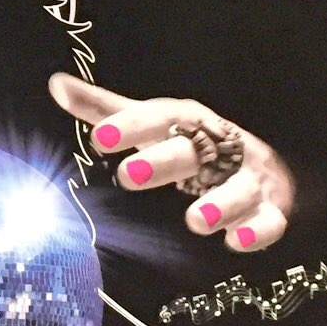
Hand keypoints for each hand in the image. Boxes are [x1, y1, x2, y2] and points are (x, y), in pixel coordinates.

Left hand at [50, 72, 293, 252]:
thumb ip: (107, 110)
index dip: (130, 127)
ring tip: (194, 220)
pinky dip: (256, 230)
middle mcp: (220, 145)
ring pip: (237, 187)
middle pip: (193, 151)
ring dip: (219, 203)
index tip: (99, 138)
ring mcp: (248, 176)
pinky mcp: (270, 208)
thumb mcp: (153, 122)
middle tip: (129, 176)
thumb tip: (57, 85)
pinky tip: (236, 240)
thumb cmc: (194, 141)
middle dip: (163, 162)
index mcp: (188, 120)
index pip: (158, 118)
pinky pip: (268, 220)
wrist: (261, 160)